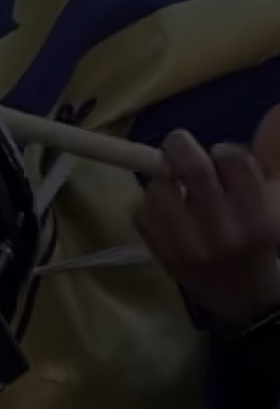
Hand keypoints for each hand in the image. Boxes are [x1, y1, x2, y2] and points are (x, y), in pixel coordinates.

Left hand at [133, 126, 279, 330]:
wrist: (244, 297)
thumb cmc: (263, 239)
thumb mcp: (277, 198)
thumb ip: (274, 157)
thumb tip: (276, 111)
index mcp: (261, 217)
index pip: (233, 160)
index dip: (225, 152)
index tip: (222, 156)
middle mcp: (226, 235)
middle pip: (193, 171)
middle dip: (181, 148)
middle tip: (179, 143)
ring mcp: (190, 250)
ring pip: (160, 190)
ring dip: (164, 179)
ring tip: (176, 185)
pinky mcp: (162, 257)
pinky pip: (141, 214)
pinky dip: (150, 204)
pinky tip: (167, 210)